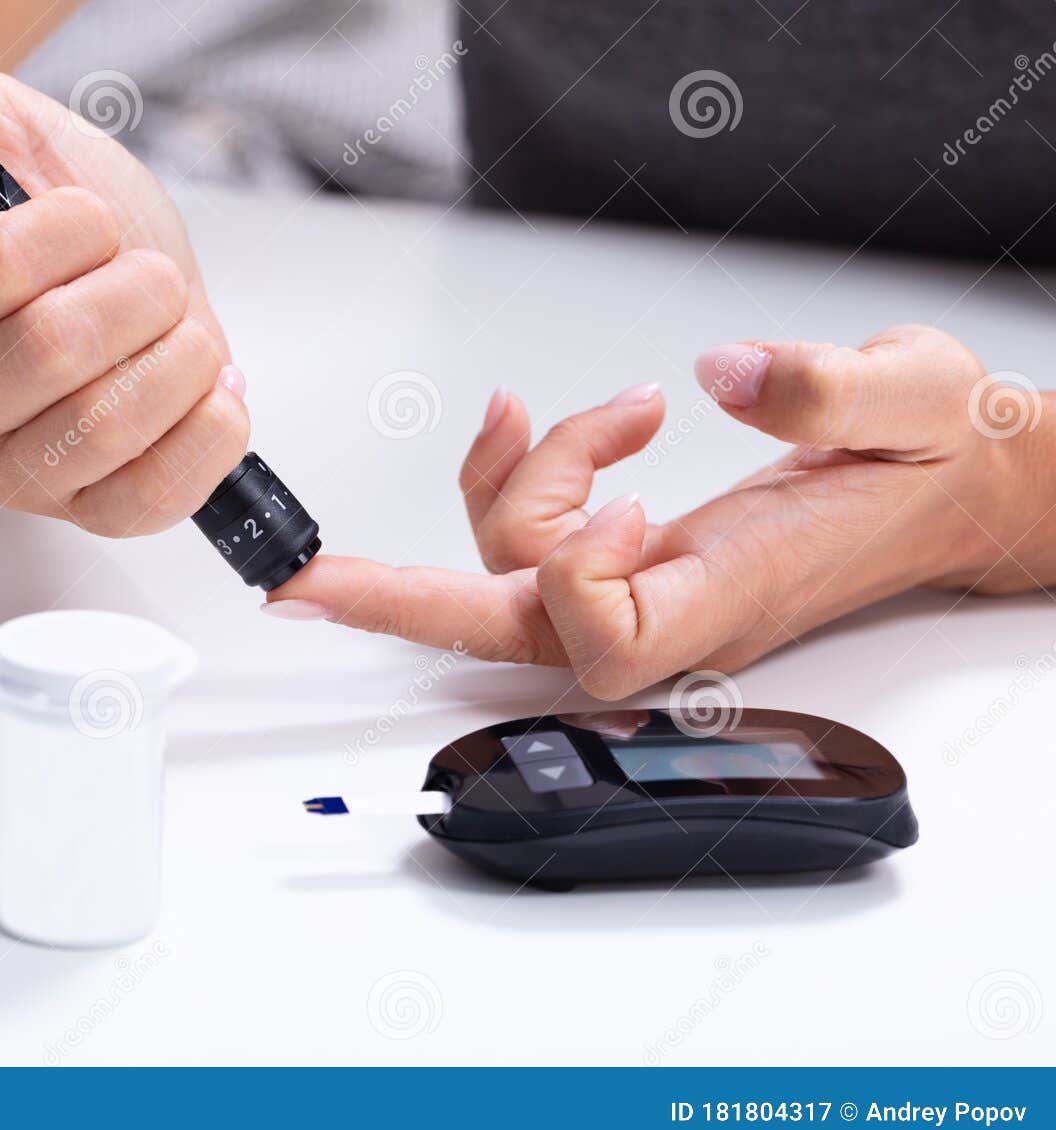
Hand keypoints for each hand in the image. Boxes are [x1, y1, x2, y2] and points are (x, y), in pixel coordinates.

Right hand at [0, 44, 247, 535]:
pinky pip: (153, 497)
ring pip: (106, 426)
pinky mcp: (89, 514)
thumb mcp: (14, 144)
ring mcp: (14, 473)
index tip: (93, 220)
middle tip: (149, 279)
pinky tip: (213, 391)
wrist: (121, 292)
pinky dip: (208, 433)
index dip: (68, 231)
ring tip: (181, 334)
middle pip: (51, 349)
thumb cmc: (65, 233)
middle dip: (135, 293)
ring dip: (178, 359)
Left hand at [264, 325, 1045, 698]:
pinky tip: (573, 422)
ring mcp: (645, 587)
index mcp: (737, 593)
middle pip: (510, 631)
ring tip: (618, 411)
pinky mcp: (631, 558)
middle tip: (298, 586)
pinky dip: (529, 471)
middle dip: (399, 605)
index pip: (608, 639)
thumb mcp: (916, 403)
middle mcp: (674, 607)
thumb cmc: (933, 459)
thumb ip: (827, 391)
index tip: (628, 493)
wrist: (948, 488)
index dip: (580, 572)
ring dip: (523, 470)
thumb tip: (722, 372)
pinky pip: (532, 536)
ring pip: (512, 564)